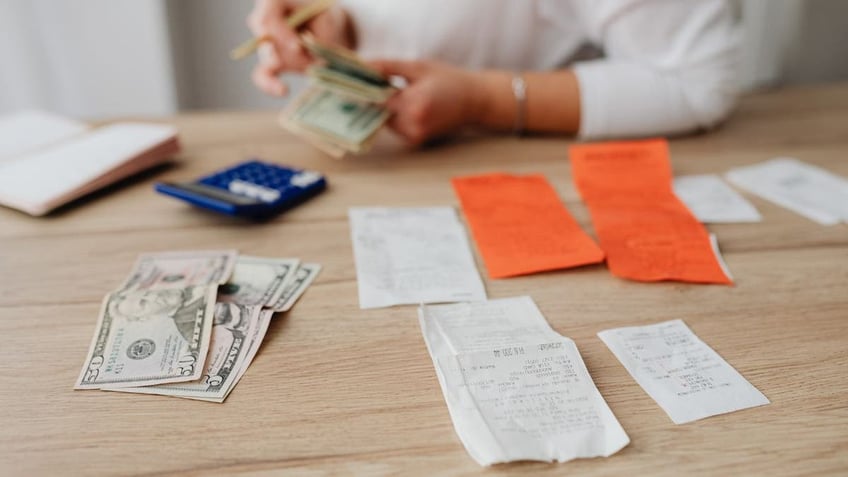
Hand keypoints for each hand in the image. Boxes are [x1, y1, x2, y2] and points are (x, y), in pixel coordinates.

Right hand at [247, 0, 352, 95]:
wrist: (326, 27)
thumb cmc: (325, 18)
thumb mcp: (327, 21)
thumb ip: (319, 39)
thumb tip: (316, 63)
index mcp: (274, 3)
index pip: (267, 19)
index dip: (280, 34)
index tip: (297, 46)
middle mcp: (264, 22)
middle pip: (266, 39)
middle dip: (289, 52)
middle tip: (310, 56)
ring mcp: (266, 44)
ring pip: (270, 58)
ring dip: (295, 63)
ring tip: (316, 62)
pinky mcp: (271, 63)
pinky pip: (262, 75)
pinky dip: (270, 84)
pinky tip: (283, 90)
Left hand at [370, 60, 487, 145]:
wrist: (475, 101)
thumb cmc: (448, 79)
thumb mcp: (417, 67)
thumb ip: (387, 67)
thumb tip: (361, 66)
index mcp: (413, 104)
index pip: (375, 99)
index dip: (366, 88)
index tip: (359, 79)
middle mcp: (412, 125)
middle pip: (378, 111)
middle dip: (377, 97)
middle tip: (383, 82)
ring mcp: (414, 135)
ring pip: (385, 120)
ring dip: (387, 107)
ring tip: (402, 92)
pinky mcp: (416, 141)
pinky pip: (396, 127)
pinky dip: (396, 116)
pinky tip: (409, 104)